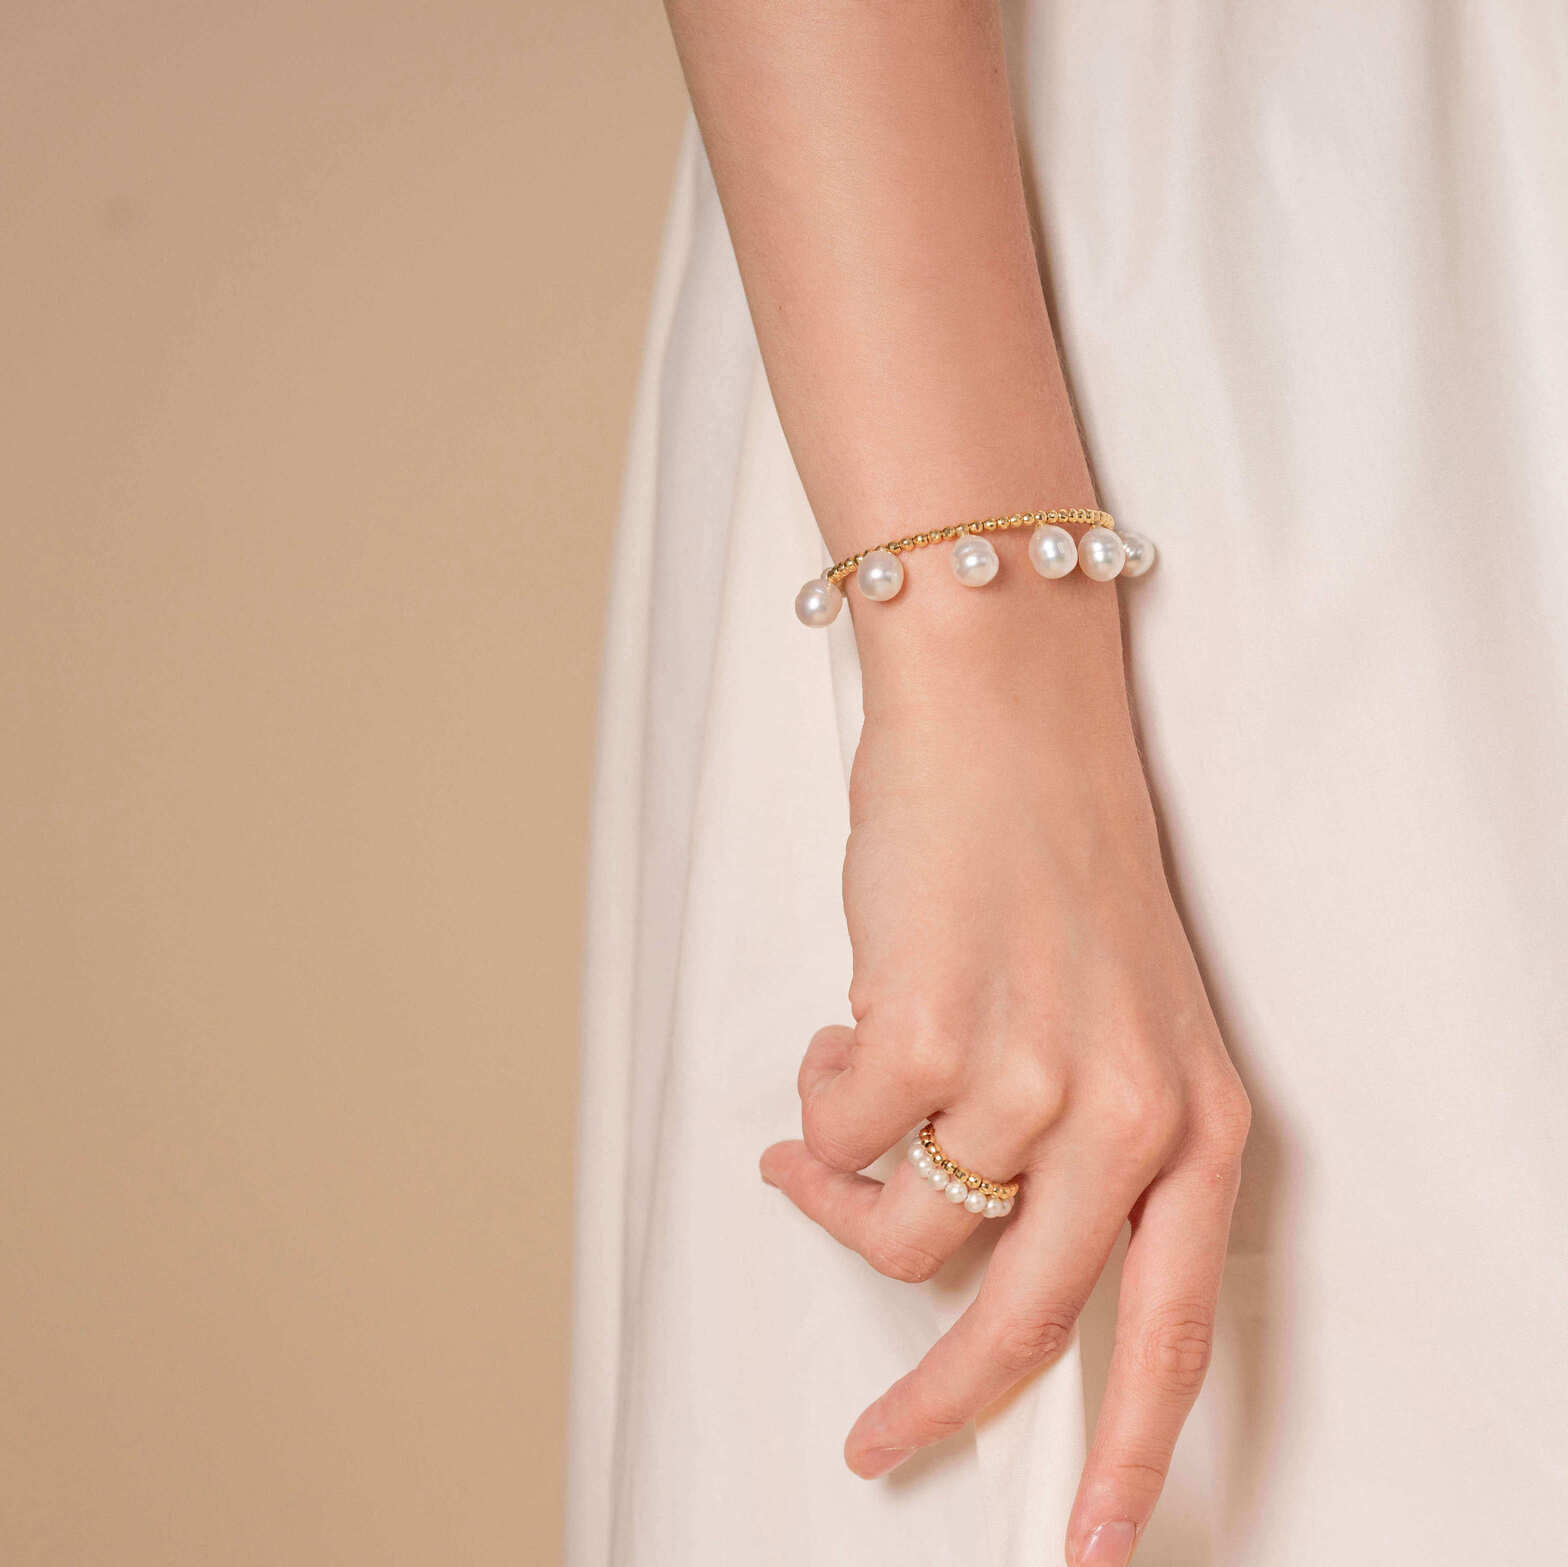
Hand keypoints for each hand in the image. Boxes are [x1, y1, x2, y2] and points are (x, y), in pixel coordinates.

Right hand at [760, 650, 1249, 1565]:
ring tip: (841, 1108)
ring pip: (901, 1232)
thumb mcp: (1117, 1022)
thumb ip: (1074, 1150)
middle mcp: (1128, 1109)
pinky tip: (843, 1036)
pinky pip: (838, 1137)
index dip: (1132, 1455)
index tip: (1098, 1547)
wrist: (1006, 722)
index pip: (1173, 1328)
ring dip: (846, 1186)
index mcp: (1195, 1117)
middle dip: (937, 1409)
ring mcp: (1029, 1073)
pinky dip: (821, 1103)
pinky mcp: (928, 1032)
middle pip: (1022, 1328)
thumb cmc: (1050, 862)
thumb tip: (950, 1254)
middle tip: (882, 1445)